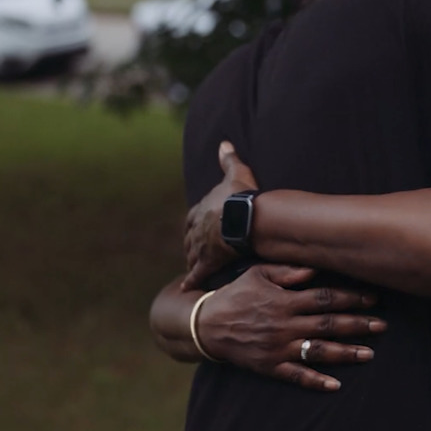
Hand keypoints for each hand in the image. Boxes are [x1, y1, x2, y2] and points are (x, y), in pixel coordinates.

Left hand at [182, 141, 258, 290]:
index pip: (192, 218)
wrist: (245, 216)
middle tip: (191, 251)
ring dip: (191, 260)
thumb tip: (224, 142)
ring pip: (192, 255)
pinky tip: (186, 288)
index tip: (193, 228)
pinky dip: (191, 280)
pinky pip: (198, 273)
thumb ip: (229, 159)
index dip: (193, 223)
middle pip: (189, 238)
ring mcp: (202, 245)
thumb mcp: (236, 173)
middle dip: (190, 244)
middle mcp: (197, 228)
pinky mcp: (209, 261)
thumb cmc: (241, 194)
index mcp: (202, 208)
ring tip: (192, 267)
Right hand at [196, 264, 385, 390]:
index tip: (373, 299)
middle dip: (358, 325)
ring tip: (370, 354)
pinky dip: (316, 381)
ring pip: (318, 351)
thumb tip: (315, 268)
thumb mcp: (258, 274)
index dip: (351, 298)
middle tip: (383, 326)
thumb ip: (288, 271)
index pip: (325, 298)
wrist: (206, 325)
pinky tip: (335, 385)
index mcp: (285, 300)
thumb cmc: (235, 294)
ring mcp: (279, 347)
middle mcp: (286, 324)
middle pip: (329, 324)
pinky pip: (296, 376)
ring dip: (346, 353)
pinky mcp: (270, 366)